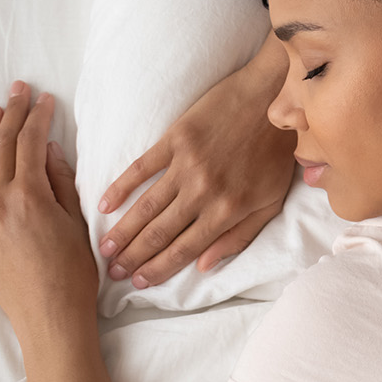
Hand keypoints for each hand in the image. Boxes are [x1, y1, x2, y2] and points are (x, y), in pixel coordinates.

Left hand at [0, 80, 97, 339]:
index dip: (37, 118)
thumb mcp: (77, 224)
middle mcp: (0, 203)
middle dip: (11, 115)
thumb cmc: (72, 276)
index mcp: (29, 195)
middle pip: (3, 147)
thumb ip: (61, 183)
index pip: (30, 144)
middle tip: (18, 91)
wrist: (49, 319)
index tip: (44, 99)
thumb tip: (48, 150)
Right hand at [96, 39, 296, 288]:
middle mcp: (202, 191)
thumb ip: (239, 237)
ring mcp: (186, 164)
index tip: (139, 283)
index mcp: (227, 210)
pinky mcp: (175, 138)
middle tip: (112, 272)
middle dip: (133, 257)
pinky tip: (104, 205)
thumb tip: (204, 266)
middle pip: (160, 232)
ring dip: (123, 231)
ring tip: (104, 249)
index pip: (184, 249)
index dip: (159, 269)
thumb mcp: (271, 202)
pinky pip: (142, 167)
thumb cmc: (276, 152)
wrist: (274, 98)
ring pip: (146, 206)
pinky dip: (121, 187)